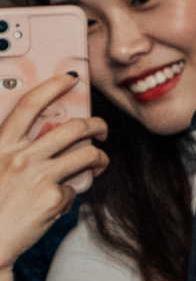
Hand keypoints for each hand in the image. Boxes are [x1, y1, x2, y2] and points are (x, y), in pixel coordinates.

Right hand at [0, 69, 103, 261]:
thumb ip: (16, 150)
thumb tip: (49, 138)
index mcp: (1, 145)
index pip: (29, 106)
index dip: (52, 86)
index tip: (70, 78)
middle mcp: (20, 157)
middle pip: (73, 128)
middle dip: (96, 125)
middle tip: (101, 130)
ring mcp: (38, 176)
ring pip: (87, 154)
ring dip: (99, 157)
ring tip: (97, 162)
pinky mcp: (53, 197)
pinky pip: (76, 189)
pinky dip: (71, 195)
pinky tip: (58, 202)